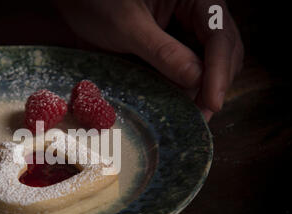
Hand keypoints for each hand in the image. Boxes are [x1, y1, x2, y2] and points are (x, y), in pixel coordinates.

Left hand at [55, 0, 243, 120]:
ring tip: (193, 116)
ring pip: (209, 63)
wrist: (76, 3)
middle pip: (224, 50)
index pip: (219, 34)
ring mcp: (183, 32)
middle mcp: (195, 13)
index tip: (213, 101)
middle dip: (216, 82)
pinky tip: (180, 107)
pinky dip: (185, 89)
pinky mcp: (169, 49)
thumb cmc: (97, 2)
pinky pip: (186, 71)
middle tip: (202, 116)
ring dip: (204, 89)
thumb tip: (196, 80)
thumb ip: (162, 51)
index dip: (219, 70)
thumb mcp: (128, 26)